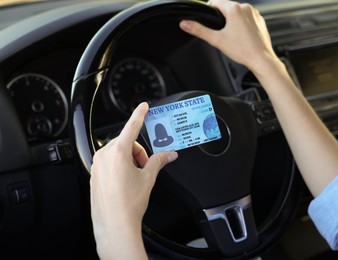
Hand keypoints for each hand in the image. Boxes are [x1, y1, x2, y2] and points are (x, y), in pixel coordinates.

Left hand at [90, 102, 177, 258]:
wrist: (115, 225)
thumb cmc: (128, 204)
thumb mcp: (148, 178)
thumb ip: (159, 161)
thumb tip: (170, 155)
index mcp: (118, 152)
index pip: (131, 126)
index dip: (139, 114)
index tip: (143, 106)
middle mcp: (105, 155)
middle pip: (127, 143)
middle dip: (139, 152)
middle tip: (145, 168)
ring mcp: (97, 165)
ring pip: (118, 152)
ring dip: (130, 160)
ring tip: (136, 178)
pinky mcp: (95, 174)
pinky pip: (110, 162)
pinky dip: (121, 167)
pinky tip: (126, 182)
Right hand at [179, 0, 282, 77]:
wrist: (261, 59)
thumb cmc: (242, 50)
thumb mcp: (216, 40)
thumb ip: (199, 30)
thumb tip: (185, 23)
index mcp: (234, 9)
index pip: (215, 1)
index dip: (209, 11)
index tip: (208, 21)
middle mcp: (246, 8)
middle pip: (227, 6)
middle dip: (221, 17)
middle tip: (221, 33)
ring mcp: (254, 14)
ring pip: (237, 13)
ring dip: (232, 21)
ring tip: (232, 36)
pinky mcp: (260, 20)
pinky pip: (247, 18)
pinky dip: (242, 25)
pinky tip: (241, 37)